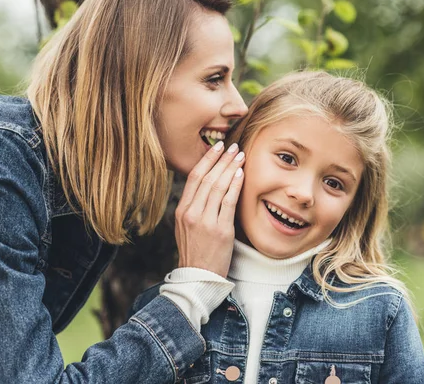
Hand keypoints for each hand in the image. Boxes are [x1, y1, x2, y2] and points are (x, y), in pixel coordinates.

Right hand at [174, 141, 244, 277]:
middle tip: (232, 146)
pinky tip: (241, 174)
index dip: (206, 160)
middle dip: (221, 159)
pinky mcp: (220, 230)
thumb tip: (206, 185)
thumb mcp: (186, 227)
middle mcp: (191, 213)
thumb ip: (194, 207)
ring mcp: (205, 221)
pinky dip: (235, 185)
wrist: (199, 277)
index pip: (193, 178)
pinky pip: (228, 202)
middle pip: (206, 178)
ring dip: (230, 168)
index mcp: (182, 210)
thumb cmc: (196, 251)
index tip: (217, 148)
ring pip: (217, 186)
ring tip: (240, 156)